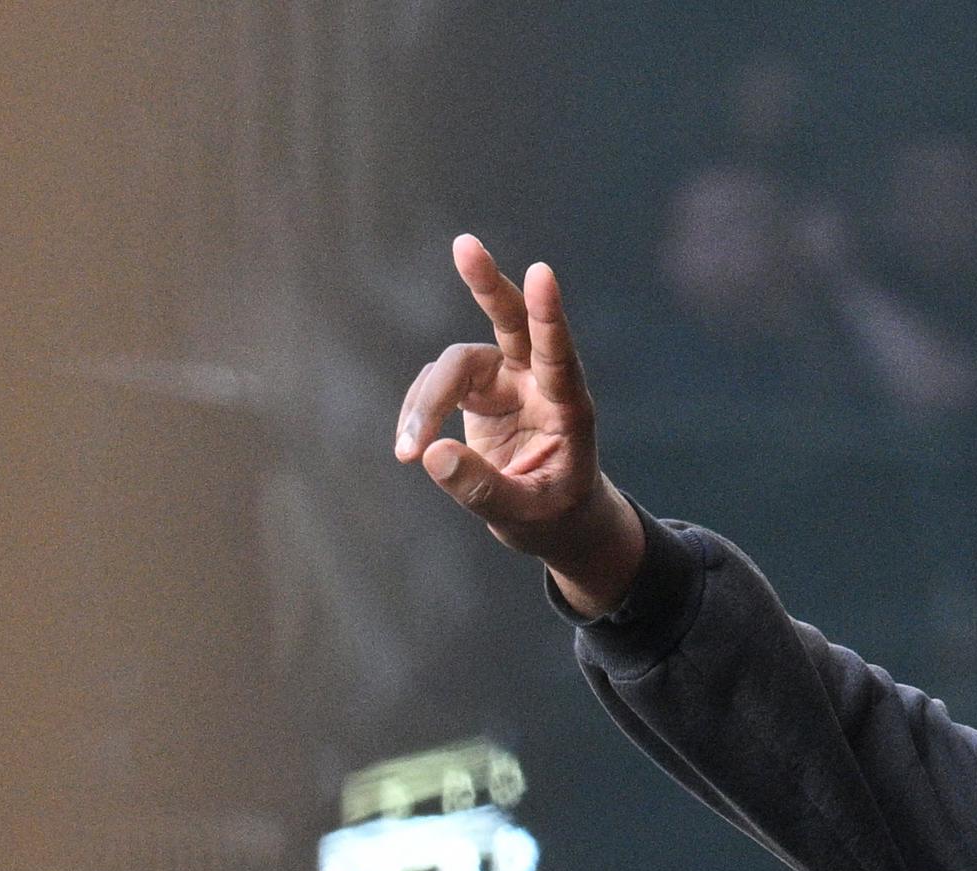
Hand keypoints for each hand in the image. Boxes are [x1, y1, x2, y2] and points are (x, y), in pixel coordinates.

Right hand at [395, 235, 642, 613]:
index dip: (549, 316)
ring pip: (455, 364)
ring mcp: (507, 380)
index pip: (560, 356)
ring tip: (407, 453)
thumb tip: (430, 453)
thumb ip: (482, 488)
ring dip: (425, 403)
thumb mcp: (523, 513)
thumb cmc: (552, 515)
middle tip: (465, 245)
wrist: (554, 519)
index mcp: (569, 409)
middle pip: (512, 322)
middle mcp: (539, 382)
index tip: (543, 273)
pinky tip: (412, 448)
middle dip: (488, 284)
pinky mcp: (478, 388)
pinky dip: (417, 413)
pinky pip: (436, 385)